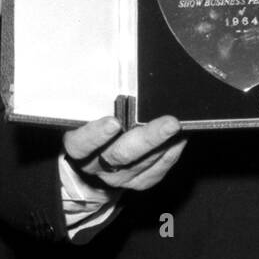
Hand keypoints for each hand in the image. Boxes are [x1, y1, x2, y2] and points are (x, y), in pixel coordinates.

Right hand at [64, 115, 185, 192]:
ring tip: (180, 124)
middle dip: (149, 138)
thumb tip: (112, 76)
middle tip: (170, 123)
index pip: (82, 144)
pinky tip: (180, 138)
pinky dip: (171, 153)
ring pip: (143, 163)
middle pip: (122, 155)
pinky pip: (157, 170)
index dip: (96, 134)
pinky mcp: (139, 182)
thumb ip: (91, 103)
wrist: (92, 158)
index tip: (113, 122)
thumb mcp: (81, 114)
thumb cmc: (87, 125)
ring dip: (165, 143)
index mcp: (77, 148)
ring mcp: (119, 178)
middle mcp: (97, 166)